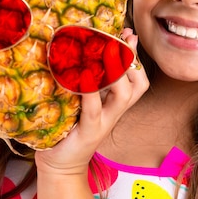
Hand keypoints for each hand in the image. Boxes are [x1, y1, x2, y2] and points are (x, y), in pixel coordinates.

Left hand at [34, 28, 148, 175]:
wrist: (60, 164)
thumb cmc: (68, 128)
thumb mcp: (82, 101)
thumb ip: (87, 80)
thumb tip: (81, 49)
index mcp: (114, 102)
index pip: (137, 77)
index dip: (135, 55)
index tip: (129, 34)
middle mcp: (114, 111)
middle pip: (137, 84)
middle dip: (131, 59)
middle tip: (122, 39)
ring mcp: (103, 121)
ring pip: (123, 95)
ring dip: (117, 71)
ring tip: (107, 50)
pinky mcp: (88, 131)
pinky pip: (93, 108)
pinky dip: (91, 91)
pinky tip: (83, 75)